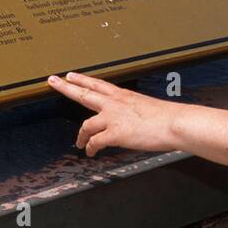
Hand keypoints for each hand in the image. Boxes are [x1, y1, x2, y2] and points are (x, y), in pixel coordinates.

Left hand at [46, 71, 181, 156]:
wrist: (175, 123)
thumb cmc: (168, 118)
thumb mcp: (146, 107)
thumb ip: (134, 111)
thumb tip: (132, 119)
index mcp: (123, 96)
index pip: (98, 84)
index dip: (82, 79)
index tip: (70, 75)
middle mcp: (115, 103)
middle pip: (84, 93)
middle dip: (66, 87)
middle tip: (53, 81)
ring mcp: (113, 118)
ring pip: (86, 124)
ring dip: (80, 135)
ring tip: (78, 142)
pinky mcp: (115, 134)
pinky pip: (95, 142)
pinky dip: (90, 148)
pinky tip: (90, 152)